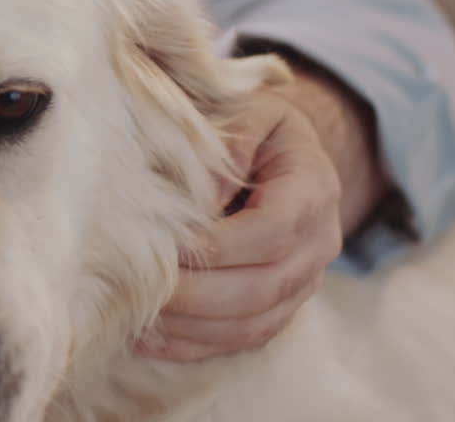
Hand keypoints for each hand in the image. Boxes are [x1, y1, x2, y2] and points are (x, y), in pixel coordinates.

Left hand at [137, 80, 344, 361]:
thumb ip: (230, 141)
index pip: (272, 232)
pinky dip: (192, 345)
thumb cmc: (257, 126)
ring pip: (253, 324)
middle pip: (263, 286)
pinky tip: (146, 337)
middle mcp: (318, 244)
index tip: (166, 247)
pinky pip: (241, 340)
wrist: (288, 152)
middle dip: (197, 294)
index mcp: (313, 190)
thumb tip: (199, 200)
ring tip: (136, 314)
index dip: (219, 246)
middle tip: (139, 286)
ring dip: (191, 326)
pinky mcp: (281, 308)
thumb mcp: (248, 110)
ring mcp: (304, 283)